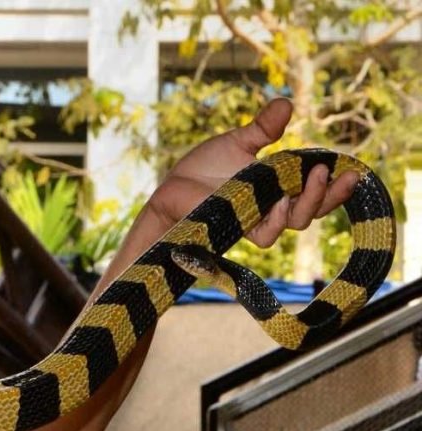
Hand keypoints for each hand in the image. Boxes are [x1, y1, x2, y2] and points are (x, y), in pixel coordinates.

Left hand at [147, 98, 358, 247]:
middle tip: (338, 174)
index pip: (314, 192)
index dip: (335, 186)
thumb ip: (264, 128)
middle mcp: (270, 208)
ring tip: (312, 180)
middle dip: (329, 195)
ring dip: (307, 203)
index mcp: (277, 188)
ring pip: (292, 223)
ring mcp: (254, 220)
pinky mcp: (236, 227)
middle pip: (311, 211)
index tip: (352, 171)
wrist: (172, 186)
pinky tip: (280, 202)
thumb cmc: (203, 168)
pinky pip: (264, 234)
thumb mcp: (239, 142)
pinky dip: (275, 219)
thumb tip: (286, 102)